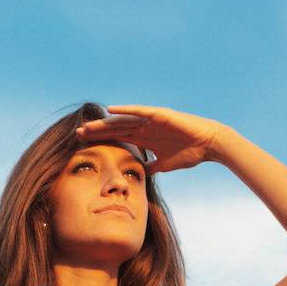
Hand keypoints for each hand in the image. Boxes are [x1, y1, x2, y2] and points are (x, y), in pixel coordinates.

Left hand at [76, 104, 229, 174]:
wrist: (209, 145)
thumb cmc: (189, 153)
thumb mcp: (163, 165)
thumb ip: (150, 167)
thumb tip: (140, 175)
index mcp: (144, 138)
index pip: (117, 138)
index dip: (100, 140)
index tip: (82, 145)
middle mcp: (145, 126)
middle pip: (115, 128)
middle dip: (96, 131)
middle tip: (77, 134)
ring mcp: (151, 120)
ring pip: (123, 120)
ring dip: (105, 122)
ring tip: (88, 125)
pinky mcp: (160, 114)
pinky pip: (140, 111)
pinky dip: (126, 110)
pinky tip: (111, 110)